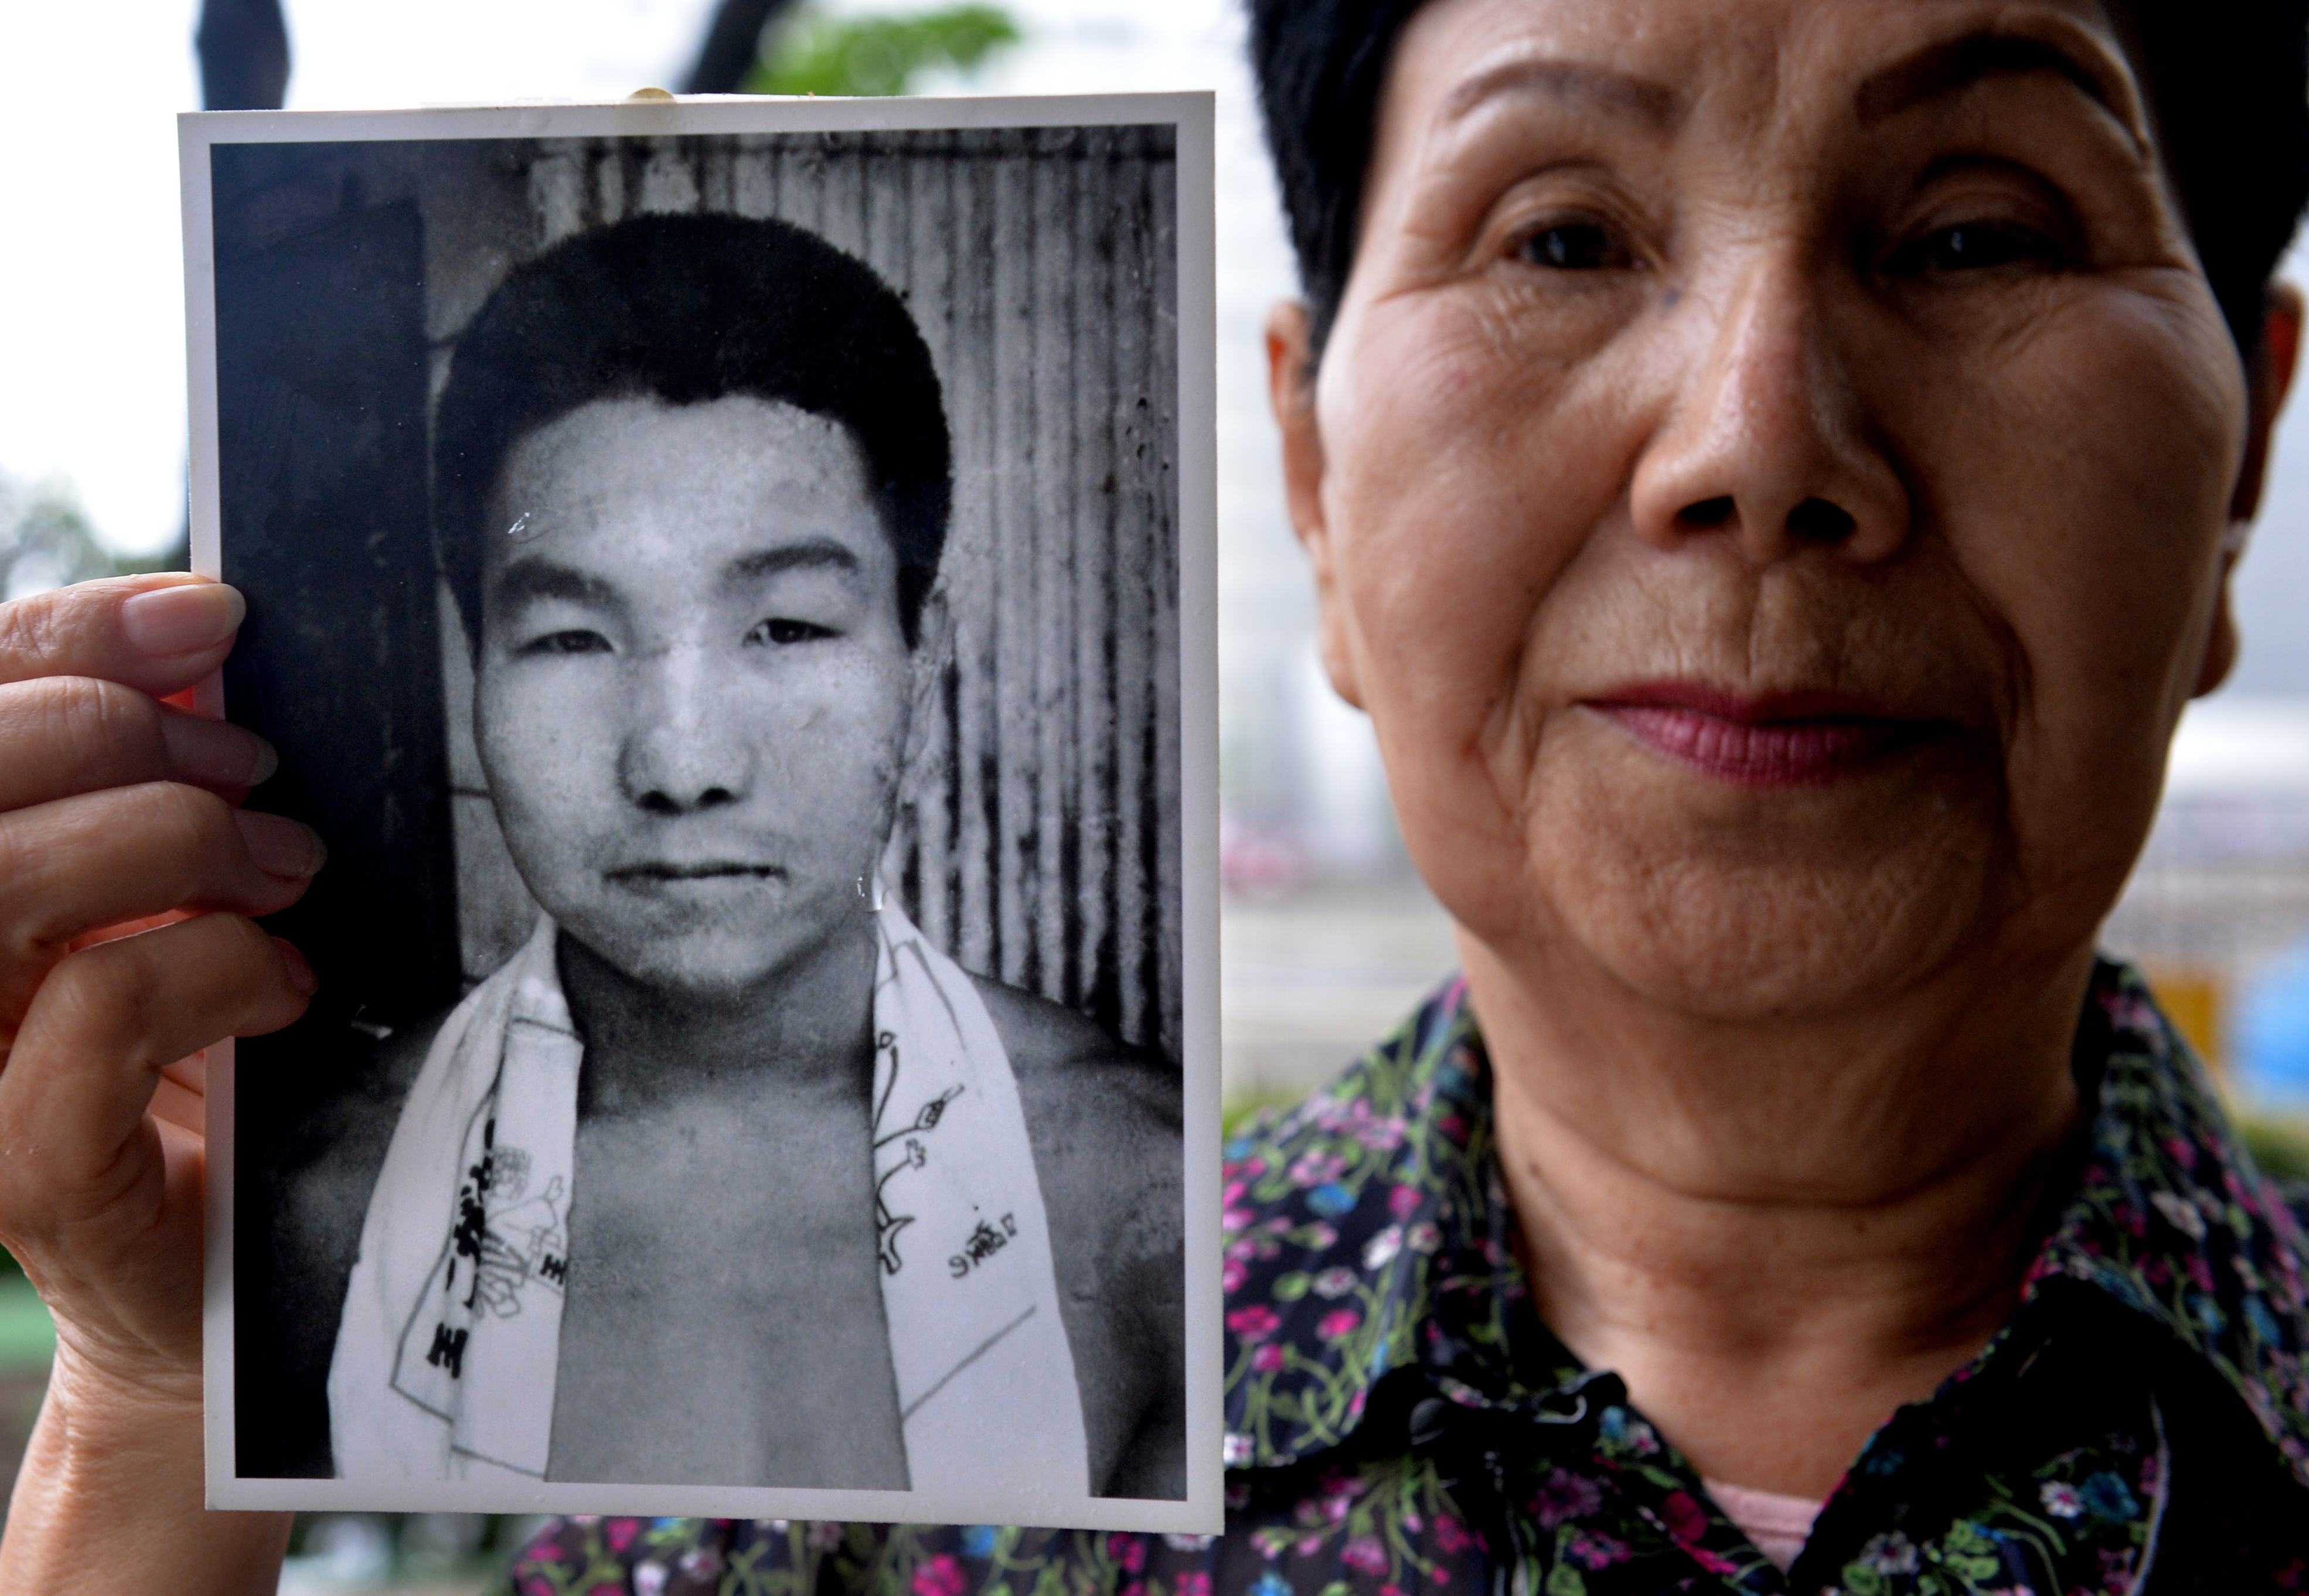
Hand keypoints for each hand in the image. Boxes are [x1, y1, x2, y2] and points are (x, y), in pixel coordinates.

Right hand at [0, 574, 321, 1592]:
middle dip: (137, 742)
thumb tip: (199, 643)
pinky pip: (94, 1010)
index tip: (210, 615)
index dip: (73, 637)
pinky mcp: (15, 1166)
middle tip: (259, 777)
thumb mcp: (163, 889)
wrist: (211, 1266)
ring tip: (282, 871)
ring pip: (7, 882)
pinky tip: (281, 983)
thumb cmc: (193, 1059)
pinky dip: (209, 967)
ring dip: (174, 843)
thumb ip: (145, 778)